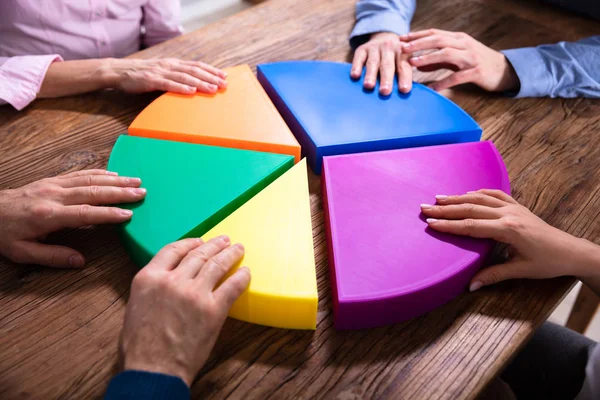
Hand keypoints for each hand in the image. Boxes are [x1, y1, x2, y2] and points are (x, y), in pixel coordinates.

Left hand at [0, 170, 145, 267]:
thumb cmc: (4, 233)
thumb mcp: (22, 252)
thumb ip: (52, 257)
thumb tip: (79, 261)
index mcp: (48, 215)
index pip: (85, 213)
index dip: (108, 213)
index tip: (129, 214)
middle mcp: (54, 196)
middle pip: (93, 191)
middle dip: (120, 192)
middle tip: (142, 192)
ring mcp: (53, 185)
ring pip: (90, 179)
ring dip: (115, 180)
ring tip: (136, 181)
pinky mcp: (52, 180)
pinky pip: (80, 174)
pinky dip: (100, 173)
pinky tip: (114, 174)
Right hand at [105, 58, 227, 94]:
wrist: (119, 71)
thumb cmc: (141, 74)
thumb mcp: (162, 72)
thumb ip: (176, 75)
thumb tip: (193, 83)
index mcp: (173, 63)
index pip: (196, 65)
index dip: (211, 70)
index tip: (224, 76)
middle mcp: (169, 65)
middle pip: (194, 71)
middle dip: (211, 77)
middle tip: (224, 84)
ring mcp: (160, 72)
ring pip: (184, 77)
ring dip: (200, 83)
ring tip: (213, 89)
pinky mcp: (151, 80)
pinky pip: (169, 84)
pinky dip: (181, 87)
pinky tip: (191, 91)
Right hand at [120, 236, 250, 385]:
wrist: (154, 369)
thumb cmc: (140, 345)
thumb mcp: (136, 306)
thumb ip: (153, 287)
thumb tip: (167, 280)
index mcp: (149, 277)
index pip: (173, 249)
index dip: (190, 243)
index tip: (200, 241)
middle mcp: (173, 280)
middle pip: (198, 254)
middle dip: (214, 245)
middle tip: (224, 240)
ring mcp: (195, 292)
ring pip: (216, 264)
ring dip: (230, 254)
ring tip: (238, 249)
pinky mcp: (213, 308)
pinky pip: (232, 285)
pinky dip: (241, 277)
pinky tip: (246, 272)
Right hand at [351, 32, 412, 94]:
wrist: (384, 36)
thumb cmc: (395, 57)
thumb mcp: (404, 60)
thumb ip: (405, 73)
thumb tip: (404, 92)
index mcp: (403, 53)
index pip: (404, 67)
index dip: (404, 78)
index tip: (404, 90)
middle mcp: (389, 48)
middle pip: (387, 65)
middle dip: (386, 78)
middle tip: (385, 91)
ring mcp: (375, 48)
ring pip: (372, 63)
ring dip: (370, 75)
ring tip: (369, 86)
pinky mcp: (362, 49)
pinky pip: (359, 58)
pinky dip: (356, 67)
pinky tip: (355, 76)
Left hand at [400, 29, 518, 91]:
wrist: (504, 71)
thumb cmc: (477, 64)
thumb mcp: (456, 59)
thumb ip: (438, 61)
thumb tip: (417, 64)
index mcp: (458, 39)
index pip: (434, 33)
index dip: (417, 36)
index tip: (402, 39)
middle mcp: (464, 44)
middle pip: (439, 40)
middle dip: (419, 43)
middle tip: (403, 48)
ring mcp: (471, 57)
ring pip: (447, 54)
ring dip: (428, 58)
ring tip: (414, 63)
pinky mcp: (477, 72)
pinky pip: (457, 77)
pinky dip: (444, 82)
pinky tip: (433, 88)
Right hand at [420, 189, 593, 290]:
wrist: (570, 251)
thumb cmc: (548, 262)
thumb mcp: (520, 271)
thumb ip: (494, 275)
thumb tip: (471, 285)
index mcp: (508, 230)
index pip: (471, 226)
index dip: (449, 225)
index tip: (431, 223)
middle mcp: (509, 214)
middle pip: (470, 208)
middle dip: (446, 208)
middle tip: (425, 208)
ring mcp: (514, 207)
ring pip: (480, 199)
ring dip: (457, 198)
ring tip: (438, 198)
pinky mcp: (518, 206)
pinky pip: (494, 194)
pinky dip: (477, 193)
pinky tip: (466, 193)